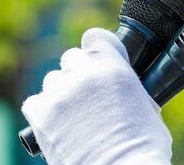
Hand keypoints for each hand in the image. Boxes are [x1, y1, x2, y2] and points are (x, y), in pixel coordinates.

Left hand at [22, 28, 171, 164]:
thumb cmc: (141, 147)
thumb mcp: (147, 107)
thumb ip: (131, 88)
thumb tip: (127, 91)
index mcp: (116, 68)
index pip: (96, 37)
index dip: (97, 47)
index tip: (98, 58)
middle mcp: (86, 74)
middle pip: (72, 57)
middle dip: (79, 72)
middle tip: (88, 95)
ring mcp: (62, 92)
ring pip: (53, 79)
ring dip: (61, 92)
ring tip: (74, 115)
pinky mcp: (41, 113)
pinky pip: (35, 102)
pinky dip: (44, 112)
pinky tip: (59, 126)